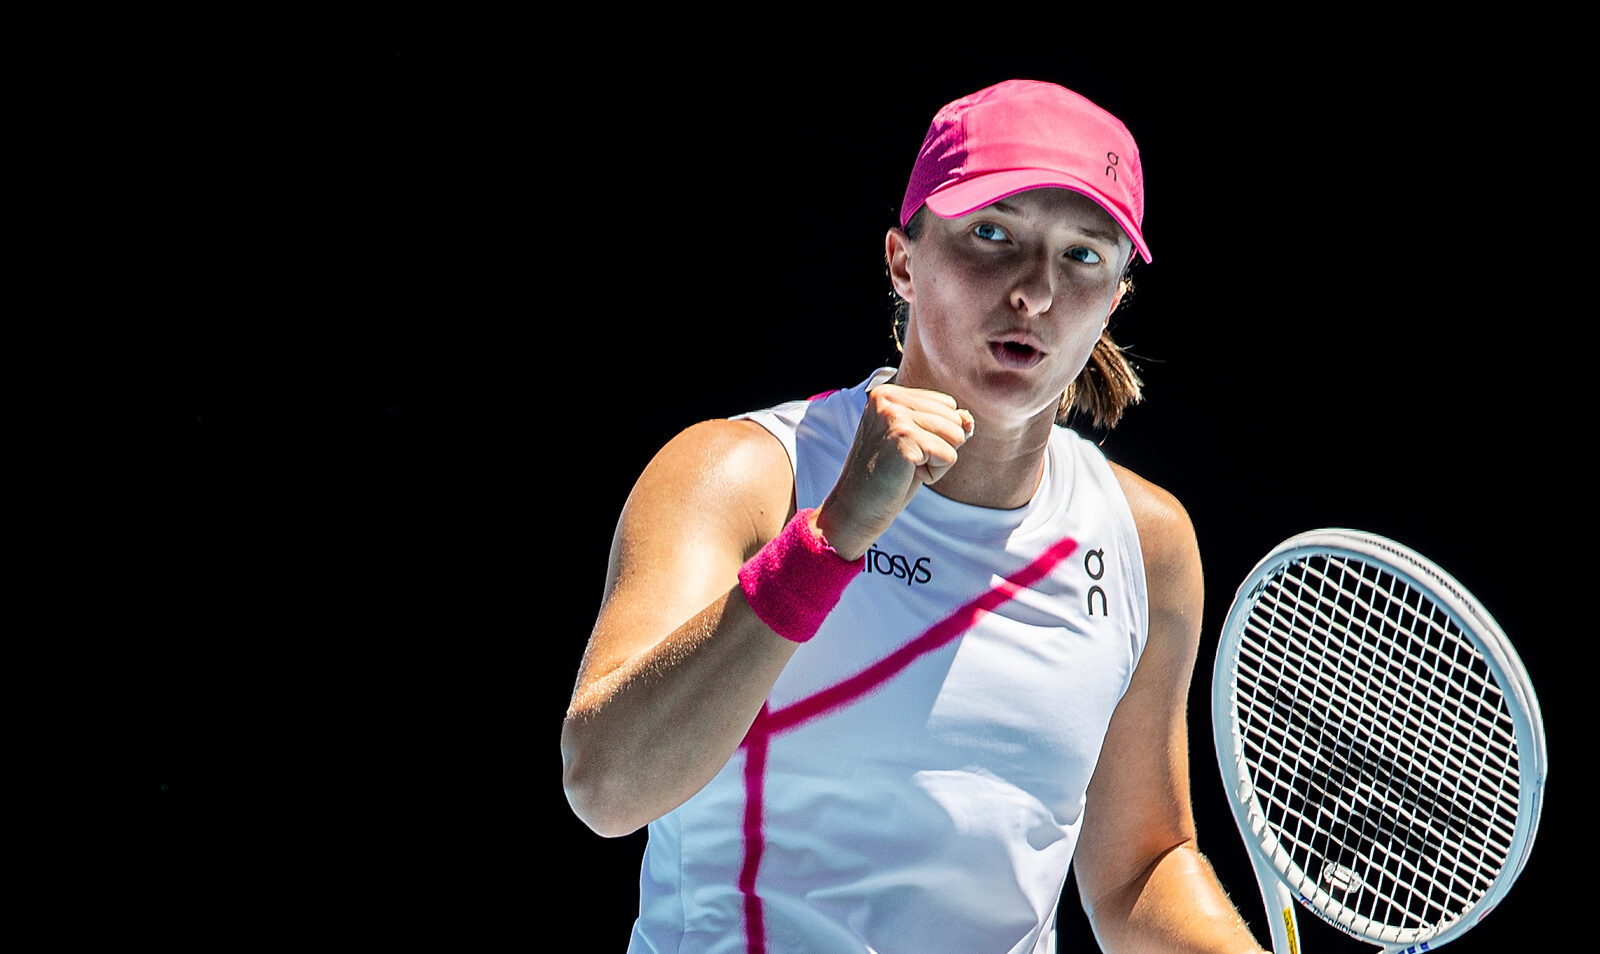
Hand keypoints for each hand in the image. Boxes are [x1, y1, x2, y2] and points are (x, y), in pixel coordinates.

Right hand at [814, 383, 974, 559]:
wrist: (855, 510)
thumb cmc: (887, 478)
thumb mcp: (919, 444)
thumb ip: (945, 425)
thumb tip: (968, 419)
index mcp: (888, 393)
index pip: (947, 404)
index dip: (936, 434)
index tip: (903, 450)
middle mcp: (888, 398)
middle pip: (954, 418)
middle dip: (938, 447)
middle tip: (902, 462)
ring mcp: (894, 416)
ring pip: (956, 435)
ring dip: (936, 461)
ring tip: (904, 468)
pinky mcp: (903, 438)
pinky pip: (949, 456)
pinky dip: (934, 474)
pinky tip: (904, 476)